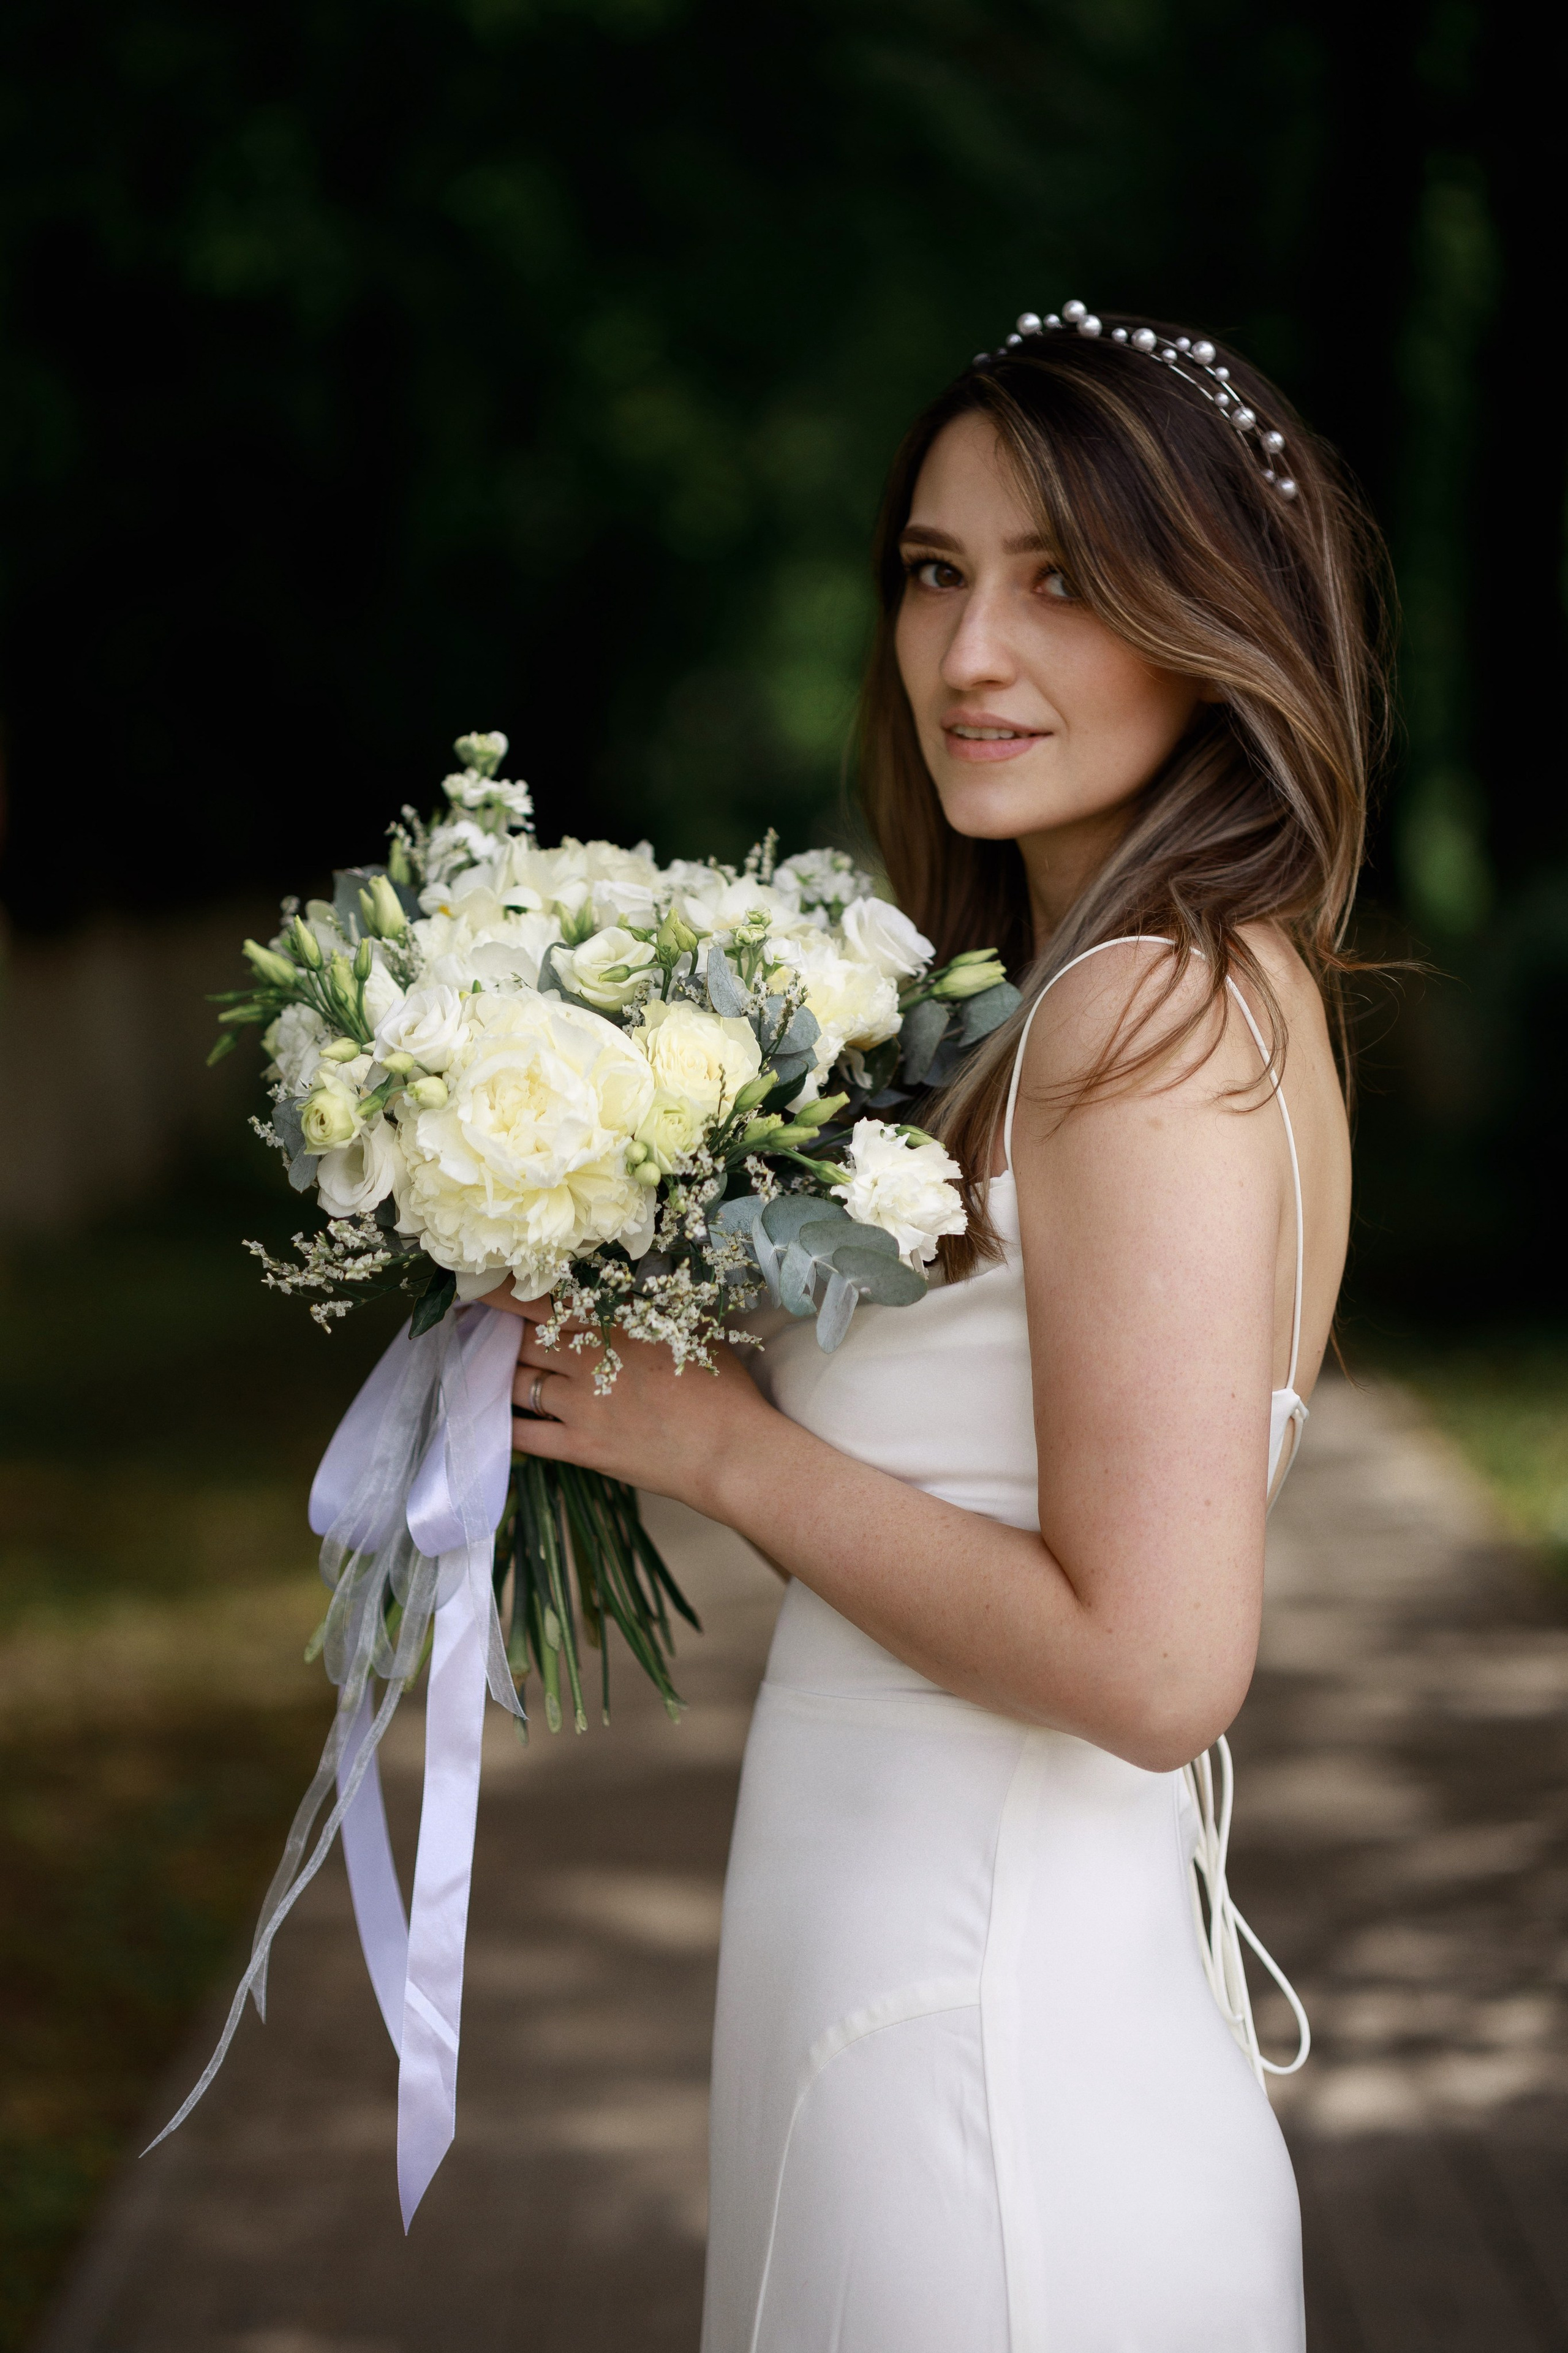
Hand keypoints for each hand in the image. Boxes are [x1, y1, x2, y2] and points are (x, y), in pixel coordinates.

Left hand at [482, 1283, 776, 1513]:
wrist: (730, 1451)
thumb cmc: (723, 1388)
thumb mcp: (689, 1329)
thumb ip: (649, 1310)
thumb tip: (627, 1290)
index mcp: (615, 1324)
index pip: (545, 1301)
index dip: (506, 1294)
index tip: (480, 1286)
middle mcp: (588, 1359)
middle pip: (523, 1340)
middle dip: (499, 1334)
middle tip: (480, 1329)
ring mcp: (580, 1405)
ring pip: (517, 1382)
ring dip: (501, 1374)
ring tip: (488, 1369)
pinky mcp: (581, 1447)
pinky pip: (525, 1435)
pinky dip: (503, 1424)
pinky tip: (491, 1418)